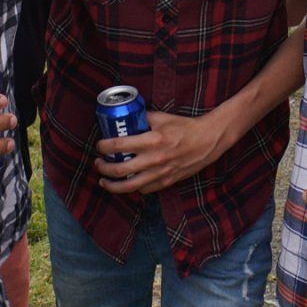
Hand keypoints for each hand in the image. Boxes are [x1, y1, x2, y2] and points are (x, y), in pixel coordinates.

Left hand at [93, 110, 229, 194]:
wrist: (208, 141)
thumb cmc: (185, 127)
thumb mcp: (163, 117)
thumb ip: (143, 118)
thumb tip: (126, 117)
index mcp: (152, 140)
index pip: (119, 145)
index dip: (104, 146)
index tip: (100, 145)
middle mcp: (154, 159)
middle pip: (119, 170)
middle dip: (103, 167)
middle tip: (98, 162)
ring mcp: (160, 173)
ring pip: (129, 186)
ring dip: (112, 184)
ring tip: (104, 180)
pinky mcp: (167, 182)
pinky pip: (144, 189)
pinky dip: (132, 188)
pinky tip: (127, 183)